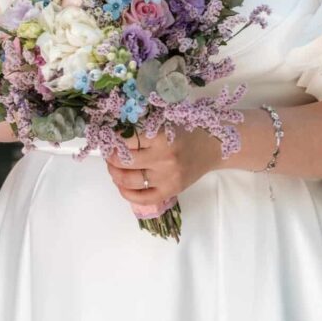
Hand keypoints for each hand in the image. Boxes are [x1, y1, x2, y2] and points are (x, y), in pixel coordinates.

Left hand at [106, 125, 221, 217]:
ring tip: (114, 168)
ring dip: (114, 174)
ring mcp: (167, 178)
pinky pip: (142, 198)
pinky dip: (126, 193)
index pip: (126, 140)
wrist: (212, 147)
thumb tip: (114, 135)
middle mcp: (164, 159)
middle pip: (124, 161)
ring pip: (129, 180)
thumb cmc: (187, 131)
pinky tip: (122, 184)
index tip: (108, 138)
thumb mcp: (166, 122)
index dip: (113, 139)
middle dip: (111, 157)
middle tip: (109, 153)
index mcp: (162, 137)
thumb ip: (144, 128)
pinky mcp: (170, 191)